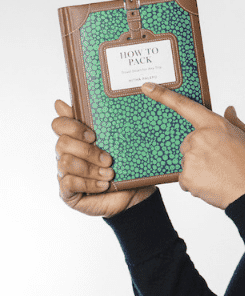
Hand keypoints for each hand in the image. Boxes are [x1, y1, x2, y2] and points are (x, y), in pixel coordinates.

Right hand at [52, 100, 155, 217]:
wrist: (134, 192)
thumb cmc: (125, 164)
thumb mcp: (116, 141)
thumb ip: (95, 122)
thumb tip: (60, 103)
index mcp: (75, 139)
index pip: (58, 124)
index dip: (73, 127)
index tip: (94, 135)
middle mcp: (65, 154)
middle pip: (62, 143)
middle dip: (88, 151)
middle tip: (109, 159)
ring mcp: (64, 173)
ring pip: (65, 163)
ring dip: (90, 168)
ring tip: (110, 174)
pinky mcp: (67, 192)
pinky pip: (68, 183)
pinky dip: (89, 183)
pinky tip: (104, 185)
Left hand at [141, 82, 244, 208]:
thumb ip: (235, 123)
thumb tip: (229, 110)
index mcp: (215, 125)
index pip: (184, 106)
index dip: (163, 95)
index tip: (147, 87)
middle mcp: (199, 138)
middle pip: (189, 143)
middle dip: (201, 152)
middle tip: (220, 163)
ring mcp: (191, 157)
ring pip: (188, 162)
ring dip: (199, 169)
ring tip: (220, 175)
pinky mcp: (187, 176)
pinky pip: (185, 179)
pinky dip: (196, 183)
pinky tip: (213, 185)